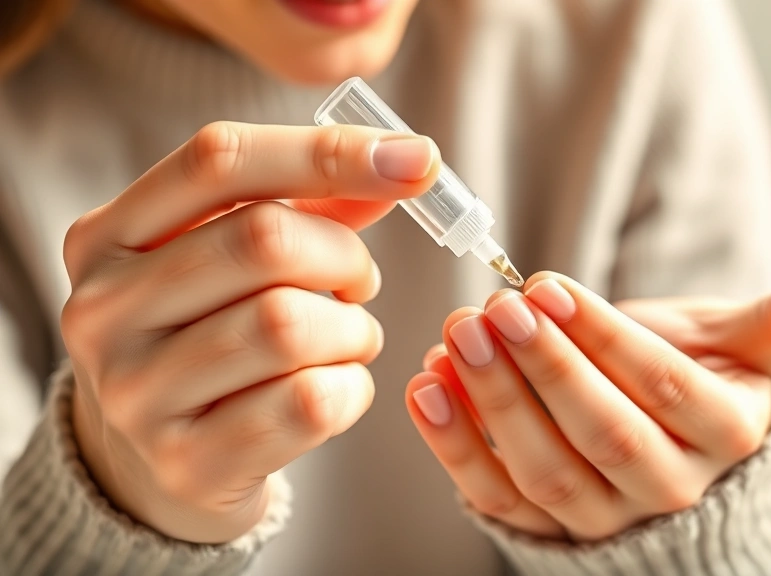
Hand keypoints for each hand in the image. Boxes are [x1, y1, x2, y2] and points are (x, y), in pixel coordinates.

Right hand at [61, 122, 439, 542]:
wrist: (164, 460)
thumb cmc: (212, 334)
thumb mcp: (234, 258)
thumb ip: (312, 204)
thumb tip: (407, 161)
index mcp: (106, 236)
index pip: (219, 160)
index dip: (329, 152)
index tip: (417, 159)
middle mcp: (102, 311)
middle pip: (264, 240)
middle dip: (346, 257)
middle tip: (360, 282)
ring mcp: (136, 394)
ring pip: (289, 326)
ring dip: (353, 329)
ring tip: (348, 338)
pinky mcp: (186, 464)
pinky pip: (310, 404)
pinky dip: (352, 388)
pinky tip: (340, 387)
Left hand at [405, 268, 770, 540]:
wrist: (661, 438)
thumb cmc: (695, 375)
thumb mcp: (740, 343)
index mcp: (725, 436)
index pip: (665, 389)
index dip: (605, 340)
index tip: (547, 286)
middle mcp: (670, 489)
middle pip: (603, 436)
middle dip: (542, 371)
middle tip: (491, 309)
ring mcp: (606, 518)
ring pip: (547, 473)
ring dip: (491, 406)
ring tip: (452, 338)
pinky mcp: (549, 528)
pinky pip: (499, 496)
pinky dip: (456, 447)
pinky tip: (426, 388)